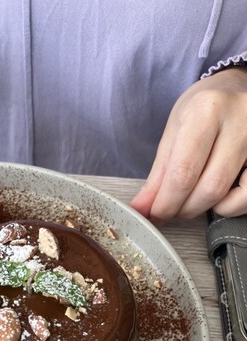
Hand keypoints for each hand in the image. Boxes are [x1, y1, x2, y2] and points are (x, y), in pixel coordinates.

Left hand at [130, 66, 246, 222]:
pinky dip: (229, 206)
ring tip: (189, 201)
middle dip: (182, 209)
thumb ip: (158, 175)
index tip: (153, 215)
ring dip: (202, 209)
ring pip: (228, 195)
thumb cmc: (202, 110)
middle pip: (208, 188)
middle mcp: (240, 121)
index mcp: (206, 111)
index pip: (183, 172)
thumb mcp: (174, 132)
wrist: (235, 87)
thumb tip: (142, 209)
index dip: (165, 203)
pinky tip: (218, 197)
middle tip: (169, 210)